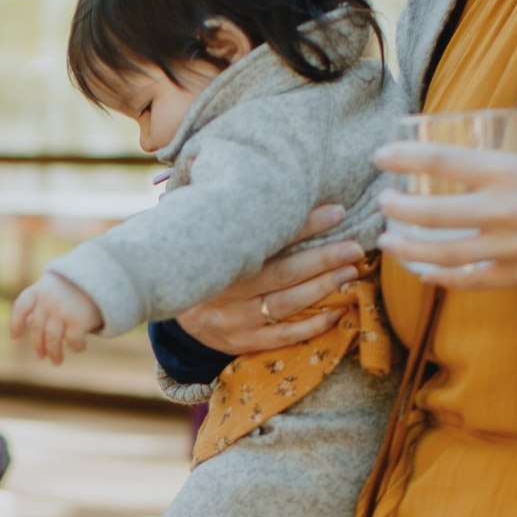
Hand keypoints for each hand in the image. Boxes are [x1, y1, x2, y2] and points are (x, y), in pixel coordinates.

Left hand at [9, 273, 103, 364]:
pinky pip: (72, 340)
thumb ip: (43, 301)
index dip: (16, 322)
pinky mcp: (78, 319)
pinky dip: (76, 346)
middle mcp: (48, 299)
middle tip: (40, 356)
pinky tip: (80, 347)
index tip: (14, 337)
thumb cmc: (79, 284)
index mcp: (41, 288)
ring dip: (54, 352)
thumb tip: (29, 322)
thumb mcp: (58, 287)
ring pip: (52, 338)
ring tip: (56, 361)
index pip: (22, 306)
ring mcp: (62, 309)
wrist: (106, 276)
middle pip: (38, 327)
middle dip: (38, 344)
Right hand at [176, 206, 365, 354]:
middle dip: (323, 260)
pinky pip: (281, 337)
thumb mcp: (204, 228)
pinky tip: (337, 312)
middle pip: (282, 275)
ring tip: (351, 272)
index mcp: (218, 260)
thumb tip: (265, 173)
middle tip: (355, 248)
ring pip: (286, 305)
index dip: (304, 225)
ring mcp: (232, 321)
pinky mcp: (239, 343)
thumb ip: (234, 210)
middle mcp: (224, 292)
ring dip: (323, 288)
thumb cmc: (197, 255)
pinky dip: (312, 326)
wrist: (161, 298)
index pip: (268, 241)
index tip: (337, 211)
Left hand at [373, 143, 516, 290]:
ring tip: (389, 240)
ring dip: (407, 247)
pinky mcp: (516, 275)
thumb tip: (444, 164)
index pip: (442, 160)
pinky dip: (439, 277)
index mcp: (509, 171)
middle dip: (399, 207)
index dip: (404, 157)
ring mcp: (509, 246)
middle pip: (433, 211)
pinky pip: (467, 281)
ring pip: (442, 252)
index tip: (380, 157)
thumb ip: (490, 169)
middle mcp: (505, 209)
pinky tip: (421, 272)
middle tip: (384, 202)